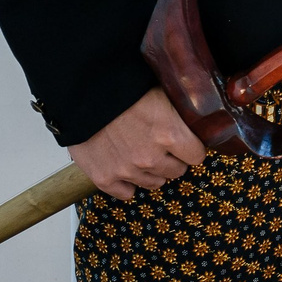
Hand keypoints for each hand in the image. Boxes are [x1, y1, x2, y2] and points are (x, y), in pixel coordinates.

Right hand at [68, 86, 205, 199]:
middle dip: (172, 159)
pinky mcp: (104, 178)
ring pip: (154, 183)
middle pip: (176, 171)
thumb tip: (197, 120)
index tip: (187, 143)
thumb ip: (180, 114)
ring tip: (141, 153)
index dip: (192, 148)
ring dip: (151, 171)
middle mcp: (150, 158)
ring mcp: (126, 171)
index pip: (197, 156)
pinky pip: (126, 193)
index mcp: (170, 134)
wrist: (84, 93)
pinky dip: (127, 183)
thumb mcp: (163, 93)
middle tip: (161, 146)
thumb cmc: (125, 88)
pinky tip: (125, 168)